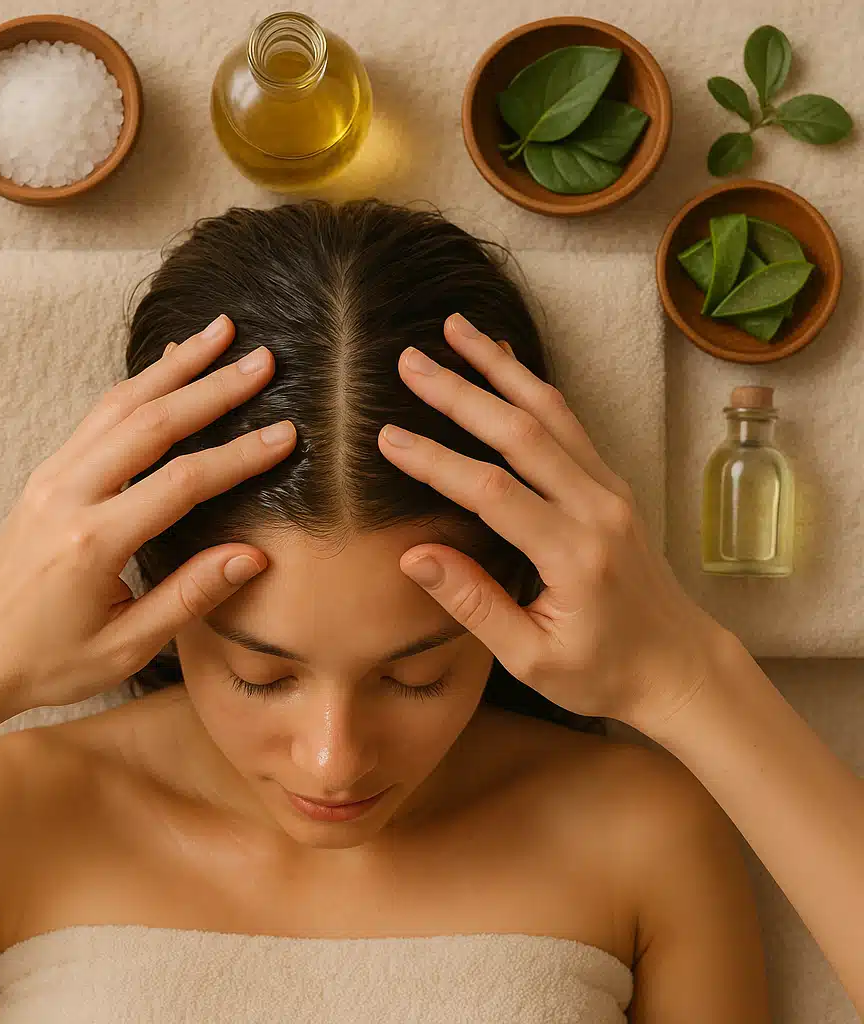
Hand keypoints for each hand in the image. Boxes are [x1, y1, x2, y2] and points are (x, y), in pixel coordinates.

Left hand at [0, 315, 295, 720]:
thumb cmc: (47, 661)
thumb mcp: (126, 647)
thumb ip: (189, 596)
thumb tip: (253, 555)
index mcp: (93, 541)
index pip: (181, 483)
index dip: (239, 456)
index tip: (286, 434)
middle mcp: (68, 494)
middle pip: (151, 422)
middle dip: (212, 387)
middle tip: (263, 360)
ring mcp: (51, 477)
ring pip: (120, 404)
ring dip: (175, 367)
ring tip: (220, 333)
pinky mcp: (46, 475)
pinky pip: (98, 415)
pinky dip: (138, 384)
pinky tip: (166, 367)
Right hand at [377, 312, 736, 729]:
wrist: (680, 665)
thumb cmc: (604, 672)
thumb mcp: (532, 659)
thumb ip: (474, 604)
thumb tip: (415, 556)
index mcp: (573, 554)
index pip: (492, 491)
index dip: (436, 462)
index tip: (388, 438)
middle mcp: (596, 508)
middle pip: (522, 432)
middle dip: (461, 391)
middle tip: (410, 360)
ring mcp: (609, 489)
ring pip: (550, 411)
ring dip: (500, 367)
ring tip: (456, 328)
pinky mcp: (612, 484)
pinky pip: (569, 421)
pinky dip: (533, 385)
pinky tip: (505, 363)